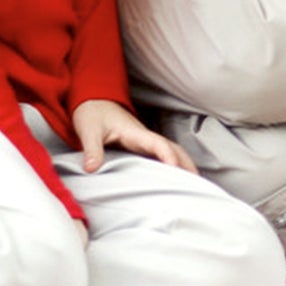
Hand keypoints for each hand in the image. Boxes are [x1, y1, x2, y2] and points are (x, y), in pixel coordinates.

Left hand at [71, 99, 199, 173]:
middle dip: (186, 163)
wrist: (94, 103)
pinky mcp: (141, 146)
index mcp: (135, 133)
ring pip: (171, 151)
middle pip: (174, 148)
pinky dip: (174, 163)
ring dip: (184, 163)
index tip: (174, 169)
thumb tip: (92, 168)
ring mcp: (145, 142)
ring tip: (192, 182)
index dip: (168, 156)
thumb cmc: (93, 114)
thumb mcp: (89, 131)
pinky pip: (162, 155)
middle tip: (196, 182)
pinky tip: (175, 176)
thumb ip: (92, 150)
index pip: (158, 144)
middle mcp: (145, 137)